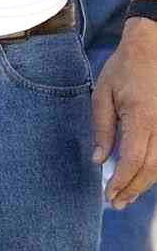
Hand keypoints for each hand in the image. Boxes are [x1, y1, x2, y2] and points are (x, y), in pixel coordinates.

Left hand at [95, 23, 156, 208]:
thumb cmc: (123, 69)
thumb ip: (102, 129)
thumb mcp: (102, 95)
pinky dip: (154, 169)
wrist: (152, 47)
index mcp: (142, 117)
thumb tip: (97, 160)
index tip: (108, 195)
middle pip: (151, 169)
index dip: (121, 182)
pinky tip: (142, 177)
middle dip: (133, 188)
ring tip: (127, 195)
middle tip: (116, 203)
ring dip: (145, 183)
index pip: (133, 160)